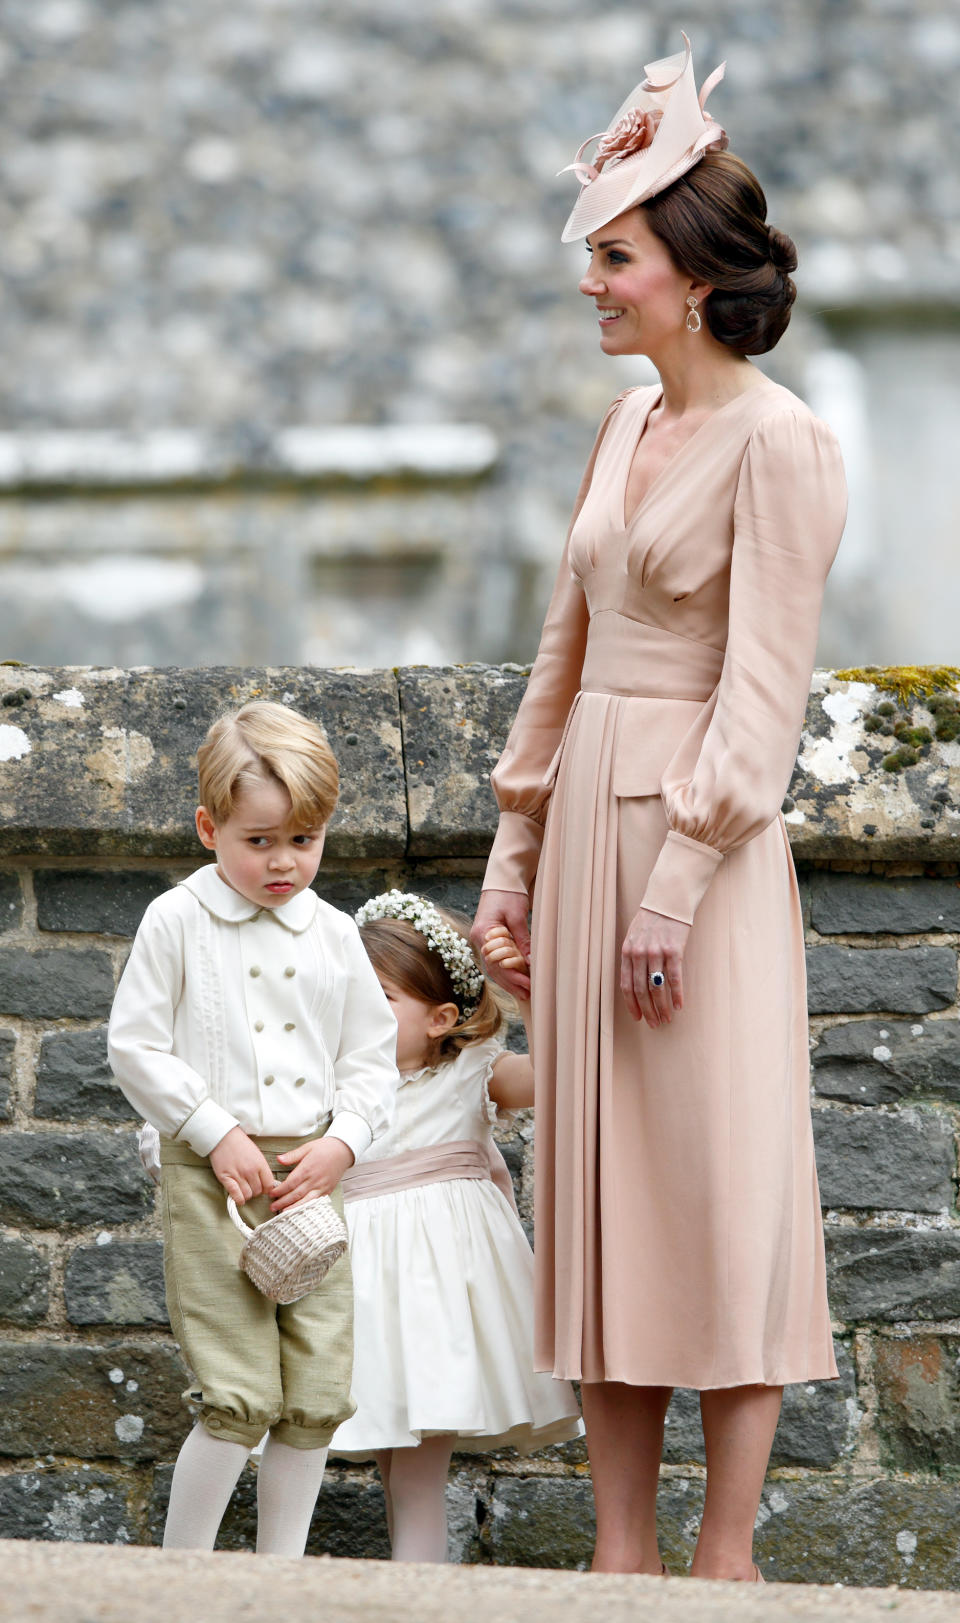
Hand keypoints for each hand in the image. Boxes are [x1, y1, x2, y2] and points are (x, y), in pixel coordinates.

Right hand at [209, 1126, 276, 1203]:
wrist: (223, 1136)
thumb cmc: (240, 1144)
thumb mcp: (257, 1154)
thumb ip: (262, 1168)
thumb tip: (267, 1183)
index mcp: (260, 1164)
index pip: (269, 1185)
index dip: (266, 1189)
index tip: (263, 1188)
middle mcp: (250, 1171)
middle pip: (258, 1191)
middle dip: (256, 1191)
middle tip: (251, 1187)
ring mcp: (238, 1175)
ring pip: (248, 1195)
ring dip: (247, 1195)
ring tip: (244, 1189)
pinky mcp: (225, 1178)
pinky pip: (236, 1195)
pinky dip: (239, 1199)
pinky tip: (238, 1197)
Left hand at [271, 1135, 353, 1210]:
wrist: (343, 1150)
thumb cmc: (325, 1148)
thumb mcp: (307, 1147)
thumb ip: (292, 1155)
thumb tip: (279, 1159)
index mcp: (307, 1168)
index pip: (290, 1183)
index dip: (279, 1190)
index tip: (271, 1193)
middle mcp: (314, 1179)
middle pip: (296, 1194)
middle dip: (283, 1202)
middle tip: (272, 1207)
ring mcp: (322, 1186)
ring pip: (306, 1201)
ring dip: (293, 1208)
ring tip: (283, 1213)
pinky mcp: (327, 1190)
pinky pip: (316, 1202)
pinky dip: (307, 1207)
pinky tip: (300, 1211)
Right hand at [471, 890, 530, 995]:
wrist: (503, 880)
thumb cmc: (509, 894)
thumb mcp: (517, 917)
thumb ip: (522, 940)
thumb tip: (530, 962)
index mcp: (483, 933)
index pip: (496, 961)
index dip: (512, 975)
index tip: (528, 983)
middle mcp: (479, 939)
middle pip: (494, 968)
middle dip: (511, 983)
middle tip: (527, 994)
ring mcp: (482, 940)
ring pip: (494, 967)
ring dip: (509, 981)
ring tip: (523, 993)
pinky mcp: (488, 940)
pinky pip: (496, 960)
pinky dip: (506, 972)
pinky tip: (515, 981)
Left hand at [620, 907, 690, 1027]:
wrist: (668, 899)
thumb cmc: (652, 919)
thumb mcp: (634, 935)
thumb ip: (633, 956)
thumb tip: (635, 982)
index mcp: (627, 951)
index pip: (626, 985)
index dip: (632, 1004)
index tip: (638, 1018)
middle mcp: (639, 953)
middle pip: (641, 990)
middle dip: (648, 1011)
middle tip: (654, 1024)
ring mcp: (656, 952)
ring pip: (657, 988)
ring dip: (662, 1007)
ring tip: (666, 1019)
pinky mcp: (674, 950)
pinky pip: (675, 978)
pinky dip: (677, 995)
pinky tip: (679, 1006)